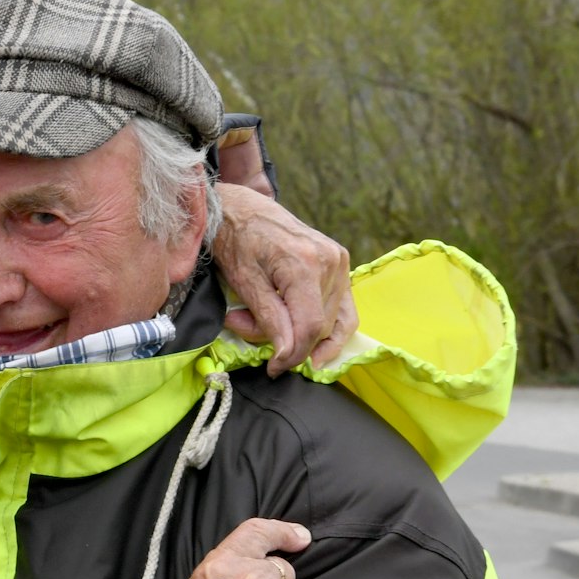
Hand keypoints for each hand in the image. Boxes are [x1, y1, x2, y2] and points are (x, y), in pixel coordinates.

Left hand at [208, 183, 356, 375]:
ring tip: (270, 325)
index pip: (310, 326)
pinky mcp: (340, 262)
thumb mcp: (244, 283)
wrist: (243, 208)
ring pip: (332, 321)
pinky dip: (329, 328)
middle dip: (290, 341)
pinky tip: (316, 346)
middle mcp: (330, 261)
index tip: (273, 369)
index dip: (293, 355)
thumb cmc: (236, 241)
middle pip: (320, 326)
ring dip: (303, 334)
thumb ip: (268, 319)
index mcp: (304, 264)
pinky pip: (342, 308)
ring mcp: (339, 260)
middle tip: (250, 329)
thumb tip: (286, 355)